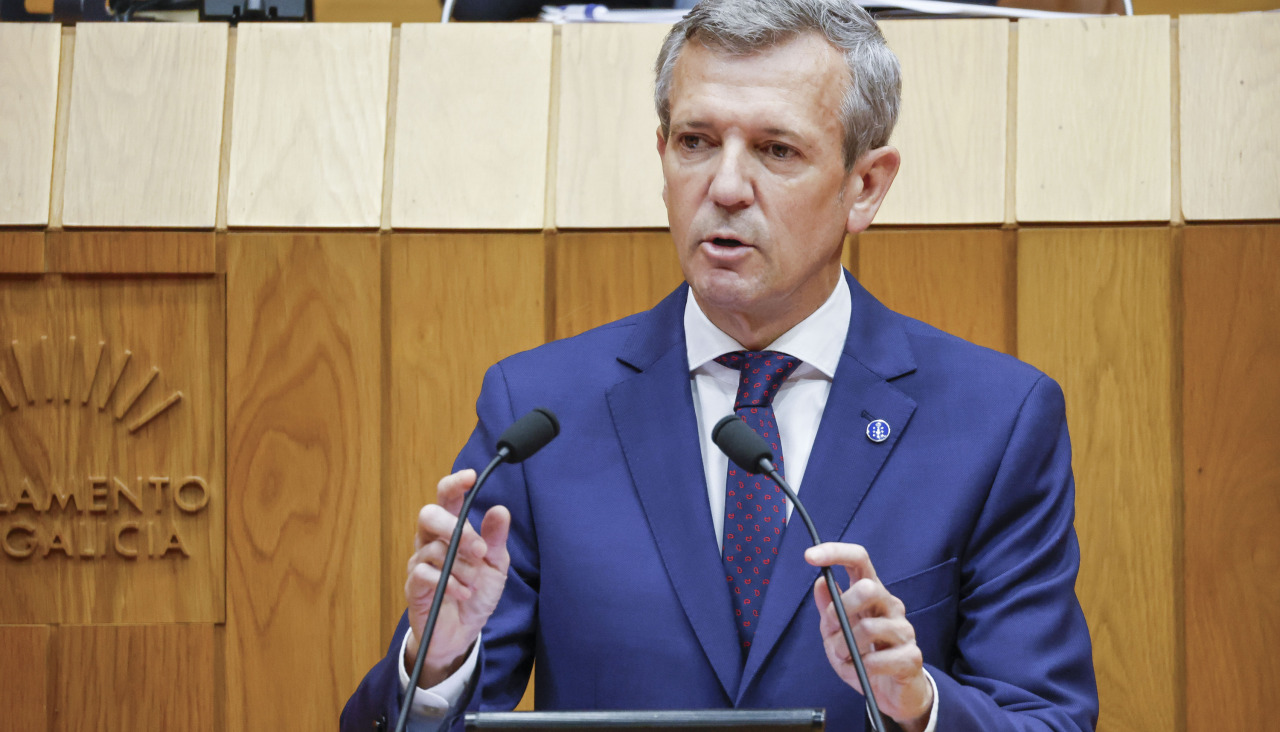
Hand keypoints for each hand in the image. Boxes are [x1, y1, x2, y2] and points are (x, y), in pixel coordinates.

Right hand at [403, 469, 510, 688]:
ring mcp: (420, 562)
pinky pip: (425, 574)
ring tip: (473, 583)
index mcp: (452, 530)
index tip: (470, 477)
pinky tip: (463, 593)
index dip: (454, 484)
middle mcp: (431, 541)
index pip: (446, 498)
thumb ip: (495, 539)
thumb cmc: (475, 593)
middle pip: (428, 515)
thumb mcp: (495, 565)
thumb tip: (500, 510)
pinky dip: (449, 584)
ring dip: (461, 567)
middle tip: (478, 550)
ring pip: (433, 548)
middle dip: (455, 528)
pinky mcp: (413, 586)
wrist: (462, 633)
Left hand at [805, 543, 932, 731]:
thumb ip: (829, 610)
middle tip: (832, 638)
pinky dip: (862, 668)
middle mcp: (890, 605)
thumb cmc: (864, 658)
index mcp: (872, 594)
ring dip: (846, 648)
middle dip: (840, 612)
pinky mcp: (911, 656)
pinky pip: (878, 659)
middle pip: (866, 588)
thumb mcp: (836, 634)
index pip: (859, 559)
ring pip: (868, 628)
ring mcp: (904, 629)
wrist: (892, 694)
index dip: (835, 552)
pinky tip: (863, 672)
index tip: (810, 556)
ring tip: (846, 660)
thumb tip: (820, 582)